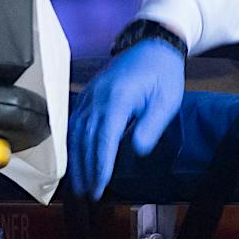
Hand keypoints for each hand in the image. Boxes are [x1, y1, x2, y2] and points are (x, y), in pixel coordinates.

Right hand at [69, 38, 185, 197]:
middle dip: (85, 168)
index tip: (100, 185)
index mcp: (117, 100)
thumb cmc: (162, 74)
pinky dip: (72, 144)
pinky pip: (74, 123)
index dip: (100, 164)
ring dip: (76, 160)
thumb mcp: (166, 101)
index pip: (104, 139)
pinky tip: (73, 158)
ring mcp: (89, 97)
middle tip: (87, 193)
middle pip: (85, 139)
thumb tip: (136, 151)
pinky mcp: (87, 97)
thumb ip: (151, 126)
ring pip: (75, 133)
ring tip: (78, 183)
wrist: (151, 46)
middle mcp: (97, 99)